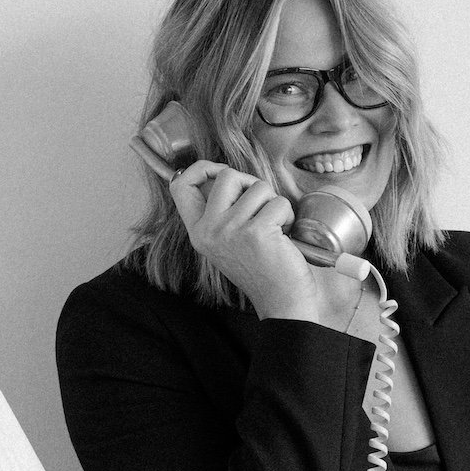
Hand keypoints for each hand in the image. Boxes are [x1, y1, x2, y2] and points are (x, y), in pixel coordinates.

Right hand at [170, 160, 369, 329]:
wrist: (281, 302)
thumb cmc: (260, 269)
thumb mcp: (226, 242)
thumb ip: (219, 213)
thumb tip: (224, 175)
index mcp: (198, 232)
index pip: (180, 185)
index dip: (200, 169)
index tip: (219, 172)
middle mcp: (209, 230)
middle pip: (226, 175)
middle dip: (251, 183)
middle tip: (261, 205)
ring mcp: (231, 230)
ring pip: (258, 187)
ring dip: (273, 203)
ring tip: (275, 227)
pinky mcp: (256, 231)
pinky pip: (278, 202)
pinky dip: (288, 215)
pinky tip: (284, 235)